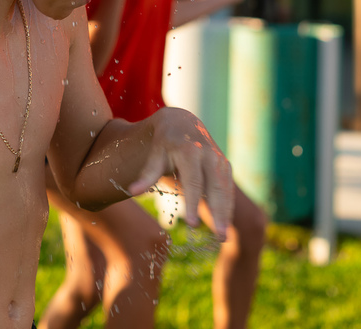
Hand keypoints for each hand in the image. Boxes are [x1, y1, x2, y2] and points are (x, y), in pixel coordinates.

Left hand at [126, 108, 234, 238]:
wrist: (183, 122)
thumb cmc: (165, 142)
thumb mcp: (155, 154)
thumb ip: (147, 173)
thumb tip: (131, 191)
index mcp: (189, 151)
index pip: (193, 182)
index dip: (194, 204)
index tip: (193, 225)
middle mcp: (208, 154)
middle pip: (215, 187)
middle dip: (218, 213)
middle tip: (219, 238)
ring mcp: (219, 159)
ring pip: (225, 189)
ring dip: (226, 213)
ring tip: (223, 237)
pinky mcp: (225, 164)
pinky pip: (228, 187)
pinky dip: (228, 205)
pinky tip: (225, 223)